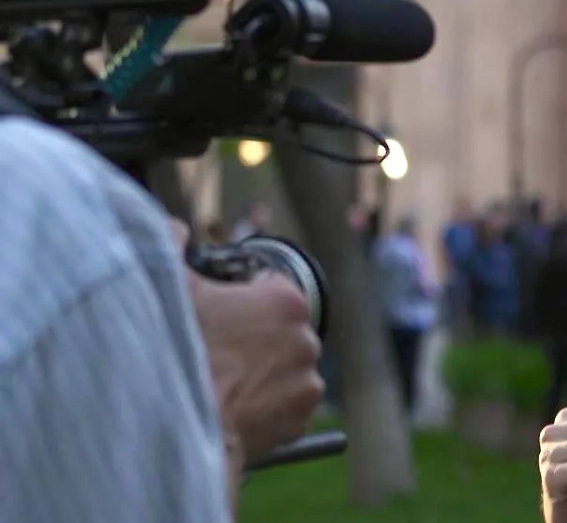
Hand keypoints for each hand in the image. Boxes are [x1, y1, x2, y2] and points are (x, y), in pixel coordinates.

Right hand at [185, 238, 323, 464]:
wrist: (175, 428)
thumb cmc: (175, 352)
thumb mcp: (168, 288)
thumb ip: (170, 245)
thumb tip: (175, 228)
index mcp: (286, 301)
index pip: (271, 287)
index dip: (243, 297)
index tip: (221, 310)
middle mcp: (307, 339)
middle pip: (280, 330)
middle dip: (255, 336)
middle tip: (217, 349)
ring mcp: (306, 381)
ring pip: (284, 369)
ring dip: (262, 373)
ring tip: (224, 382)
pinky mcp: (300, 419)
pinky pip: (285, 406)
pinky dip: (267, 406)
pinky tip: (236, 406)